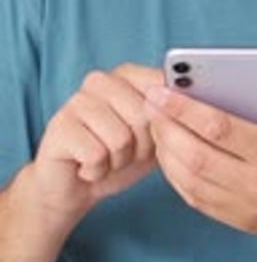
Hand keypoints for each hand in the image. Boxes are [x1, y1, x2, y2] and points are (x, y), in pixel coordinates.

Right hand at [32, 63, 163, 223]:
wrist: (74, 187)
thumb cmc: (119, 157)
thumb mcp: (155, 136)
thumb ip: (173, 117)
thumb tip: (192, 104)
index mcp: (128, 74)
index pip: (163, 88)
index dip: (165, 123)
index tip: (154, 135)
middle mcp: (101, 80)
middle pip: (144, 116)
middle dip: (141, 148)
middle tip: (124, 152)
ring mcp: (77, 100)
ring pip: (120, 139)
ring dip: (118, 162)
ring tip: (105, 158)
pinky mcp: (59, 125)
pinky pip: (96, 155)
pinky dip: (97, 171)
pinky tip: (87, 167)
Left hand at [146, 62, 256, 241]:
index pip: (219, 128)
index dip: (185, 109)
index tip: (161, 91)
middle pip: (197, 155)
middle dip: (167, 128)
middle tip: (149, 104)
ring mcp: (248, 208)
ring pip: (191, 181)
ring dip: (167, 152)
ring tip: (156, 125)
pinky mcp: (241, 221)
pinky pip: (197, 200)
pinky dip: (177, 177)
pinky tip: (170, 153)